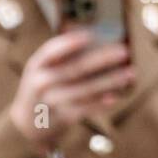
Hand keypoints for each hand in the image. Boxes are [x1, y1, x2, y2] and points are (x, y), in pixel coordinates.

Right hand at [8, 30, 133, 148]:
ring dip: (110, 81)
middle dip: (102, 59)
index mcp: (37, 64)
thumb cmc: (44, 84)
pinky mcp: (62, 117)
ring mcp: (51, 102)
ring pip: (85, 90)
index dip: (70, 43)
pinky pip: (86, 109)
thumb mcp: (44, 67)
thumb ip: (63, 55)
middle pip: (75, 69)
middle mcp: (41, 82)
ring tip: (130, 73)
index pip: (51, 51)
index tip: (89, 35)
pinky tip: (116, 96)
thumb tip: (96, 39)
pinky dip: (101, 102)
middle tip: (123, 51)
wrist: (28, 121)